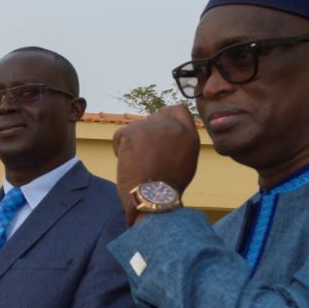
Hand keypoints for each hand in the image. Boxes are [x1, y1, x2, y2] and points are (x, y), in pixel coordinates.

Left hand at [111, 105, 198, 225]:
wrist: (153, 197)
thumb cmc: (167, 188)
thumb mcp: (186, 162)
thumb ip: (180, 143)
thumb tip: (169, 135)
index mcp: (189, 135)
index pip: (177, 110)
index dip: (165, 117)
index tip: (157, 130)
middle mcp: (173, 127)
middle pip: (155, 117)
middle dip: (147, 132)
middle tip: (143, 152)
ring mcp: (154, 127)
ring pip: (136, 127)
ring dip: (133, 142)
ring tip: (137, 163)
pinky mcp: (134, 131)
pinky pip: (120, 134)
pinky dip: (119, 147)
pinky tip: (127, 163)